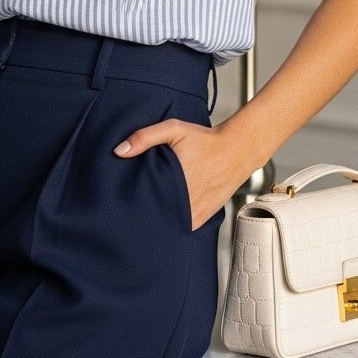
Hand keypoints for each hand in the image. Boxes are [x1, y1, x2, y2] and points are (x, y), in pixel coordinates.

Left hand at [113, 119, 243, 230]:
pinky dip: (175, 224)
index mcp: (173, 181)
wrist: (237, 149)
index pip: (143, 201)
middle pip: (154, 216)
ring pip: (169, 225)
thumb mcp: (174, 129)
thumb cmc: (205, 139)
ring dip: (158, 221)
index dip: (131, 202)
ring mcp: (195, 211)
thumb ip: (145, 137)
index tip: (122, 201)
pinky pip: (184, 227)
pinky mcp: (204, 216)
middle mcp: (184, 200)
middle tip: (131, 208)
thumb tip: (119, 151)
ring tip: (147, 215)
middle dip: (142, 213)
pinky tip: (167, 217)